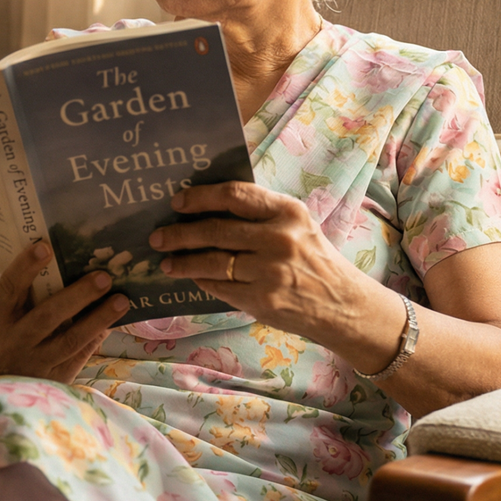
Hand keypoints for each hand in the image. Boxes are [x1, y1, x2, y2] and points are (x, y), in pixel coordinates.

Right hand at [0, 240, 129, 384]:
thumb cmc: (5, 333)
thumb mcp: (3, 314)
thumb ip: (24, 294)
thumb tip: (65, 263)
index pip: (10, 288)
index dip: (25, 267)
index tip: (44, 246)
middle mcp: (15, 340)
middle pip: (47, 316)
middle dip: (77, 296)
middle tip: (103, 277)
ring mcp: (35, 363)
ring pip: (70, 341)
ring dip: (97, 319)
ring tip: (121, 301)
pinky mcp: (53, 379)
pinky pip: (79, 357)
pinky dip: (96, 338)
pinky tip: (113, 323)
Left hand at [150, 182, 366, 340]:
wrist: (343, 305)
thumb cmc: (314, 260)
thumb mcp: (298, 225)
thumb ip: (261, 214)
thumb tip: (207, 206)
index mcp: (288, 212)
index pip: (234, 195)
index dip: (200, 197)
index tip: (177, 201)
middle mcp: (279, 239)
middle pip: (215, 230)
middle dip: (179, 234)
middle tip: (157, 236)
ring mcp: (270, 271)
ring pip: (212, 262)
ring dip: (182, 262)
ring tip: (166, 262)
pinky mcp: (262, 300)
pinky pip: (219, 286)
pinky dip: (201, 281)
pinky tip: (191, 278)